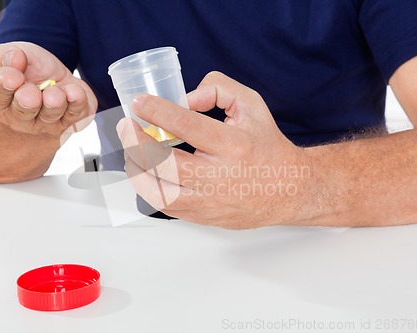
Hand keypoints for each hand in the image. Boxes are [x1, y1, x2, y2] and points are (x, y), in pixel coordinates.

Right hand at [0, 42, 96, 137]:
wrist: (53, 79)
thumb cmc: (26, 70)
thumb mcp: (10, 55)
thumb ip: (6, 56)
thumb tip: (16, 58)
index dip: (3, 85)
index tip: (13, 76)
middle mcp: (21, 118)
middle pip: (23, 113)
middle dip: (27, 102)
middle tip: (32, 93)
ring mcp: (48, 123)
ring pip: (51, 115)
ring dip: (55, 102)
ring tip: (55, 92)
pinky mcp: (73, 120)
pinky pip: (77, 116)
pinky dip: (77, 102)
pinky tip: (74, 91)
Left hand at [117, 72, 312, 228]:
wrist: (288, 189)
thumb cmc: (267, 147)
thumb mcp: (251, 106)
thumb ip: (219, 89)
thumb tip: (185, 97)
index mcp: (234, 146)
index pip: (188, 126)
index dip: (157, 111)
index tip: (139, 103)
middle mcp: (221, 177)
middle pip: (165, 164)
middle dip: (136, 142)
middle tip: (127, 126)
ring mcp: (211, 202)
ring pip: (159, 193)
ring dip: (137, 170)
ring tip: (132, 151)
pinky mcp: (205, 217)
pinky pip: (166, 207)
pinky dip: (150, 188)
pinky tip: (146, 172)